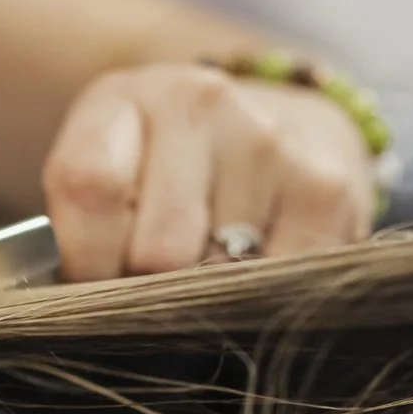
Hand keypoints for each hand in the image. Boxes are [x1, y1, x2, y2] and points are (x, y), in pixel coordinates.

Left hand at [39, 63, 378, 282]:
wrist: (279, 125)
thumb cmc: (170, 167)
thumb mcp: (108, 171)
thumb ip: (84, 226)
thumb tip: (96, 314)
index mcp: (125, 99)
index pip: (90, 187)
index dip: (88, 260)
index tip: (97, 279)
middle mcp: (200, 105)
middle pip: (158, 253)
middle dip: (153, 291)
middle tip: (162, 279)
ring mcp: (270, 145)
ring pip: (221, 280)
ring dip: (212, 301)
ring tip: (213, 267)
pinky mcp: (328, 193)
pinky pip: (280, 290)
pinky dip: (264, 303)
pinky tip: (260, 269)